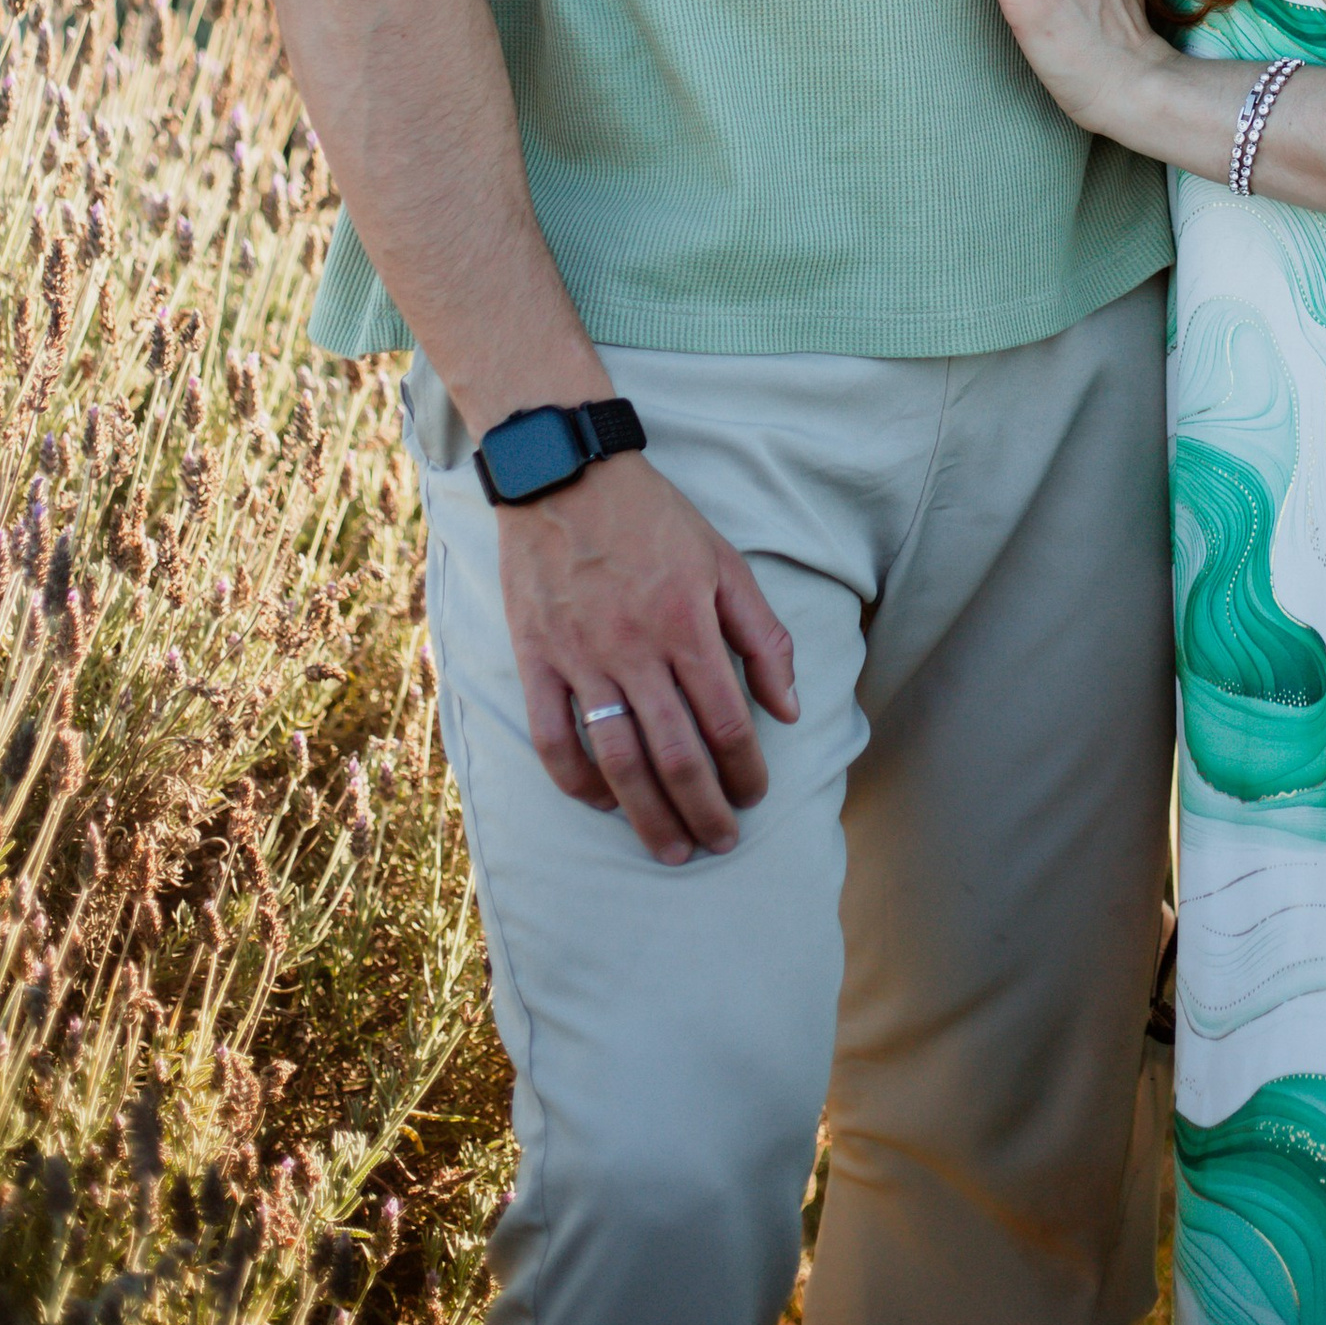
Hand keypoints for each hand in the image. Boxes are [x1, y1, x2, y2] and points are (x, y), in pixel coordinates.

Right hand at [496, 453, 799, 863]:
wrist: (565, 474)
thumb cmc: (653, 518)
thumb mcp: (723, 560)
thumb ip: (762, 634)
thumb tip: (789, 707)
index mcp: (688, 623)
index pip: (727, 721)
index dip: (746, 770)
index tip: (755, 797)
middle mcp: (636, 649)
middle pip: (677, 754)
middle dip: (705, 810)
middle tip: (721, 842)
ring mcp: (581, 658)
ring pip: (618, 760)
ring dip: (647, 815)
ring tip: (671, 849)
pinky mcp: (536, 659)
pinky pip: (553, 738)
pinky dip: (576, 781)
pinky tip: (602, 803)